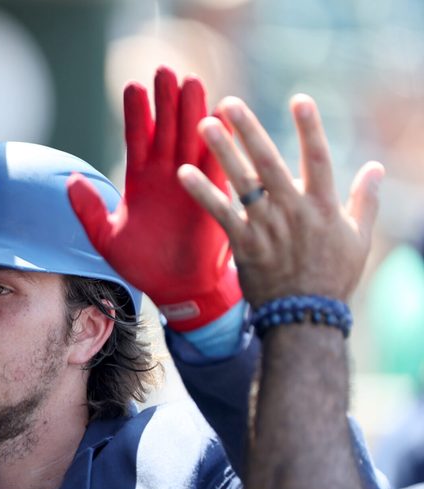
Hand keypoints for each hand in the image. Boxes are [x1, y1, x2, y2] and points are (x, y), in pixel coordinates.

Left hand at [67, 66, 239, 331]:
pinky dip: (219, 143)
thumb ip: (88, 209)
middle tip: (165, 70)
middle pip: (166, 129)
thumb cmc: (140, 265)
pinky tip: (221, 117)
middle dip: (165, 100)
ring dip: (193, 112)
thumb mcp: (106, 238)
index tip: (133, 86)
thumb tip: (70, 180)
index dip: (136, 114)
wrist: (174, 289)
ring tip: (192, 81)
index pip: (137, 138)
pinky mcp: (212, 196)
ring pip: (192, 139)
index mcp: (140, 181)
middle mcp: (166, 175)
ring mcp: (191, 182)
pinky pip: (216, 165)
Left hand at [178, 95, 383, 305]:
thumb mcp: (359, 239)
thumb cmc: (333, 278)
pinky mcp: (244, 244)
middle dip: (249, 130)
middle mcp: (293, 211)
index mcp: (324, 206)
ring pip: (241, 182)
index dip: (310, 128)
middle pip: (269, 162)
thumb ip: (366, 200)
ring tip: (203, 124)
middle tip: (229, 103)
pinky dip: (202, 192)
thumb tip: (375, 167)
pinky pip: (219, 213)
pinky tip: (184, 172)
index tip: (300, 99)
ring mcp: (266, 227)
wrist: (304, 318)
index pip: (318, 159)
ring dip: (222, 151)